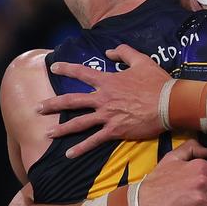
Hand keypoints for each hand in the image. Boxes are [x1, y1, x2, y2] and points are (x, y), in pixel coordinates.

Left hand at [40, 44, 170, 157]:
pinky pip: (94, 140)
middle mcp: (103, 98)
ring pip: (78, 123)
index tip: (53, 67)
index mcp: (108, 81)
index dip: (67, 68)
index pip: (82, 73)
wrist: (168, 103)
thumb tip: (109, 51)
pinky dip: (80, 148)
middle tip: (38, 108)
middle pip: (72, 101)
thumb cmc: (156, 82)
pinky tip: (69, 154)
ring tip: (47, 134)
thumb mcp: (142, 60)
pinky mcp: (115, 131)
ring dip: (61, 129)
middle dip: (53, 104)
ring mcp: (107, 116)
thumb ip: (124, 52)